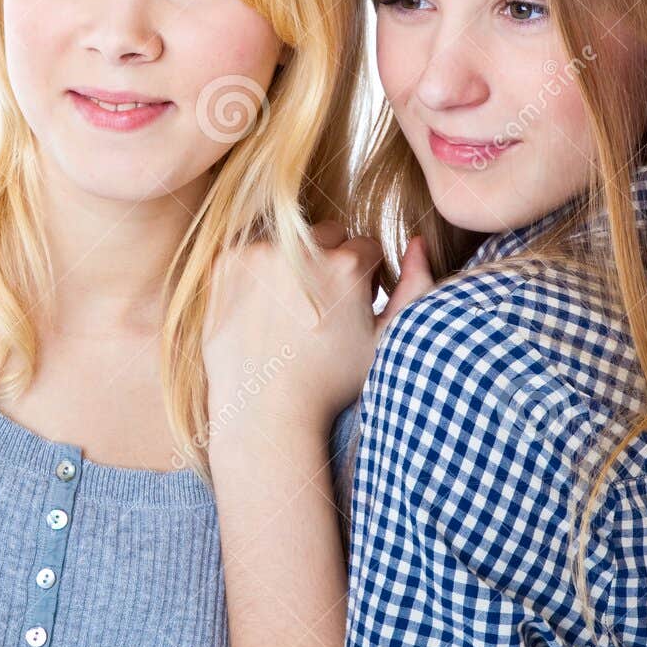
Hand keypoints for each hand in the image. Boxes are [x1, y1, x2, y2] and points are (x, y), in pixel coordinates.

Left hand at [201, 224, 432, 446]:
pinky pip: (253, 252)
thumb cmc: (330, 383)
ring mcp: (259, 253)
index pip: (364, 248)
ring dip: (294, 264)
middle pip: (328, 235)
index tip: (351, 307)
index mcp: (346, 265)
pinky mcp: (227, 263)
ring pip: (290, 242)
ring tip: (289, 313)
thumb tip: (419, 242)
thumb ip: (415, 287)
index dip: (363, 279)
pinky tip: (262, 310)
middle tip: (321, 308)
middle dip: (330, 263)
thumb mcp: (385, 341)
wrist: (264, 410)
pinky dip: (258, 272)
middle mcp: (301, 249)